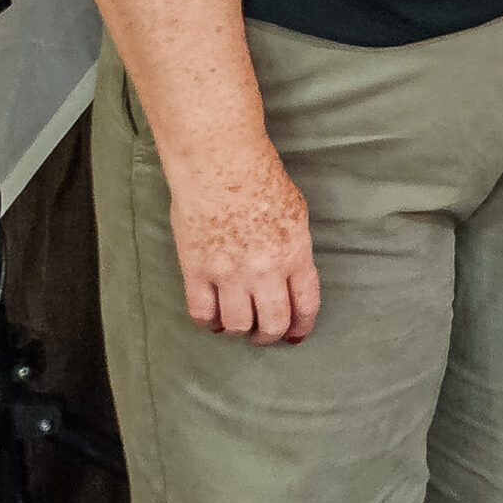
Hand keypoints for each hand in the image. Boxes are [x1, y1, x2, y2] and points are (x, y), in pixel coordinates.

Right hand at [165, 146, 318, 343]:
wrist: (220, 167)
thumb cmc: (262, 181)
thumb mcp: (296, 215)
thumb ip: (295, 249)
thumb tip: (292, 275)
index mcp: (295, 254)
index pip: (305, 304)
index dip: (302, 325)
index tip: (297, 335)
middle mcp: (264, 270)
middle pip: (273, 322)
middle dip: (272, 335)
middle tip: (266, 335)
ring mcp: (229, 273)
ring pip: (238, 325)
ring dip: (241, 330)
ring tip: (240, 326)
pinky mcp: (196, 271)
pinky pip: (202, 313)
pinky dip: (210, 323)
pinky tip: (215, 320)